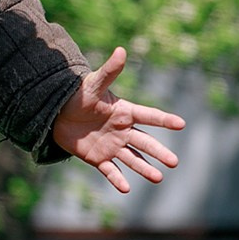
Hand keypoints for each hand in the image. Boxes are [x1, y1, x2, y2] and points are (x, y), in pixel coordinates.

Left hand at [50, 46, 185, 194]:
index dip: (164, 120)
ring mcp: (112, 146)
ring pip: (132, 159)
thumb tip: (121, 50)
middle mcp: (122, 131)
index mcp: (125, 112)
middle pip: (145, 142)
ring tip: (158, 178)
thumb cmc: (77, 95)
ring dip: (145, 168)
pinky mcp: (98, 158)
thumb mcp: (93, 84)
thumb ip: (109, 71)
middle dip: (159, 152)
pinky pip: (110, 170)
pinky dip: (118, 180)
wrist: (57, 113)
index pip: (149, 116)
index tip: (181, 124)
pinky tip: (126, 189)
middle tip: (174, 162)